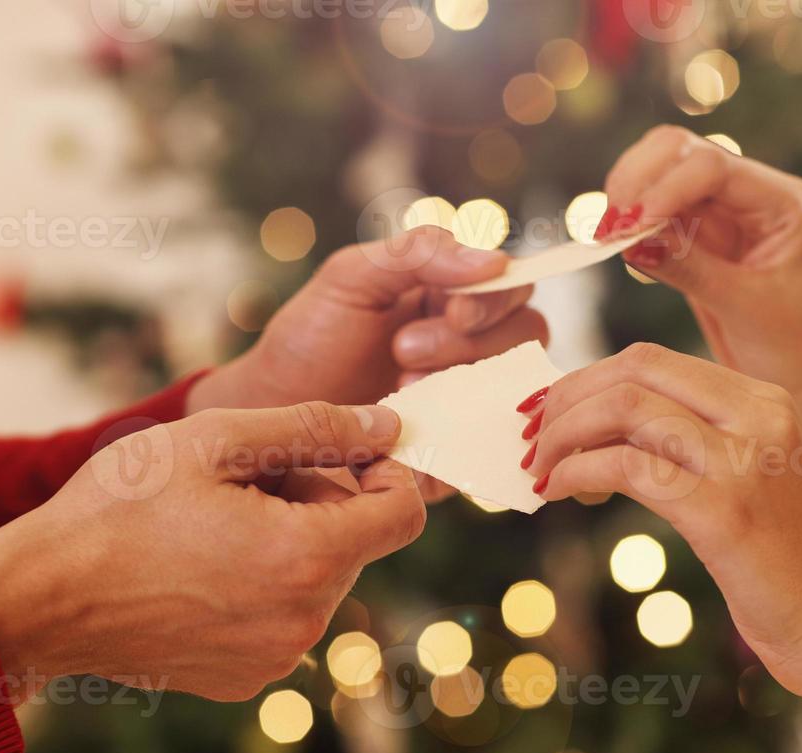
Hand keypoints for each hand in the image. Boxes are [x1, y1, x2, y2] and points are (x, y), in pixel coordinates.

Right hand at [0, 402, 425, 702]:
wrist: (39, 600)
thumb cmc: (118, 507)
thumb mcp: (214, 440)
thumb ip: (314, 428)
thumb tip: (388, 426)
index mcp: (306, 557)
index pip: (405, 514)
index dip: (386, 471)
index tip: (343, 450)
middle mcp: (305, 620)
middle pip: (357, 543)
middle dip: (320, 502)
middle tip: (241, 481)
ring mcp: (276, 659)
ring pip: (321, 579)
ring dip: (289, 542)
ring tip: (212, 523)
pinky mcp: (246, 681)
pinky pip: (284, 618)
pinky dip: (262, 587)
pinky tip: (199, 568)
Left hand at [189, 226, 546, 500]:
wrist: (274, 415)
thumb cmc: (310, 341)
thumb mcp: (352, 278)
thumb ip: (417, 253)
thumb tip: (495, 261)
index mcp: (453, 296)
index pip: (512, 285)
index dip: (495, 298)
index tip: (452, 311)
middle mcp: (474, 346)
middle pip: (527, 334)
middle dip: (469, 342)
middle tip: (403, 352)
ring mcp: (472, 398)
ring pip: (517, 385)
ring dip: (463, 383)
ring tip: (401, 391)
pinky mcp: (463, 449)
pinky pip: (498, 444)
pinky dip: (467, 433)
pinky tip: (417, 428)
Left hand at [522, 343, 801, 695]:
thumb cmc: (788, 568)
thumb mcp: (751, 483)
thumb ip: (696, 447)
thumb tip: (603, 433)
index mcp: (766, 400)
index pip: (654, 361)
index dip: (586, 379)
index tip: (547, 412)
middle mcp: (762, 415)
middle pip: (635, 369)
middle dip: (567, 396)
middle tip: (530, 436)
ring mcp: (747, 459)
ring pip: (626, 408)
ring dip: (564, 434)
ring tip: (539, 469)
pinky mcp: (726, 510)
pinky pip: (628, 467)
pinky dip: (578, 472)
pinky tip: (559, 492)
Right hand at [601, 126, 801, 434]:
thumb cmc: (797, 349)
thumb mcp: (743, 307)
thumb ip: (689, 268)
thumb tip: (632, 239)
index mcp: (782, 203)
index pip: (713, 166)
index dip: (664, 188)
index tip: (629, 226)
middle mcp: (754, 196)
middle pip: (681, 152)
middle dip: (638, 180)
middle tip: (608, 227)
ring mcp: (726, 214)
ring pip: (663, 175)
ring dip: (630, 198)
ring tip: (607, 238)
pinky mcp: (702, 238)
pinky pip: (658, 214)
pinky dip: (634, 223)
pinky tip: (618, 246)